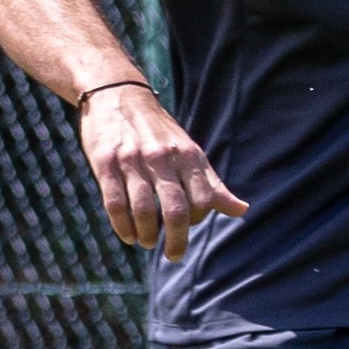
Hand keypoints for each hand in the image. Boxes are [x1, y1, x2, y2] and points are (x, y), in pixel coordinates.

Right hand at [77, 85, 244, 255]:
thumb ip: (211, 185)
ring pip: (143, 210)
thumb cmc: (158, 131)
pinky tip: (128, 235)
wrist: (117, 93)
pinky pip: (115, 204)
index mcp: (187, 155)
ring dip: (147, 235)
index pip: (203, 200)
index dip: (198, 220)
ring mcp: (132, 160)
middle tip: (174, 255)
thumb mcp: (189, 152)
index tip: (189, 226)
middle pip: (176, 210)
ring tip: (147, 242)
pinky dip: (123, 226)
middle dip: (177, 240)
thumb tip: (242, 211)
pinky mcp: (106, 163)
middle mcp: (162, 157)